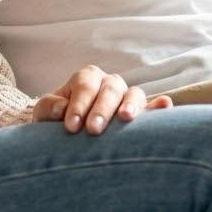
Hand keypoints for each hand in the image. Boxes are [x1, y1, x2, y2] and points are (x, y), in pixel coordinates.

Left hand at [32, 65, 172, 134]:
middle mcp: (109, 83)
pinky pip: (152, 109)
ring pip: (134, 94)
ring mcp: (127, 98)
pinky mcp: (141, 115)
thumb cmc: (56, 120)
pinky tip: (166, 106)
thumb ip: (48, 106)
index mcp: (87, 77)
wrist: (70, 133)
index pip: (85, 85)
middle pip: (110, 89)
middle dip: (102, 108)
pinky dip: (158, 107)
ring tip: (126, 118)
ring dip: (131, 105)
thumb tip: (62, 108)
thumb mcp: (44, 112)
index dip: (78, 104)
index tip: (71, 127)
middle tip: (93, 130)